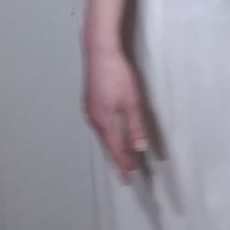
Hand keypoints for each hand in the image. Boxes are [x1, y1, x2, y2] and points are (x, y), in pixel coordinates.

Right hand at [83, 46, 149, 181]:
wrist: (99, 52)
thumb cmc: (117, 74)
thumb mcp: (132, 101)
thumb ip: (135, 126)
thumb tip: (139, 148)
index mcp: (104, 121)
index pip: (115, 149)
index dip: (122, 163)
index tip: (128, 177)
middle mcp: (94, 119)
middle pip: (107, 144)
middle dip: (117, 157)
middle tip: (125, 171)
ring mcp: (89, 109)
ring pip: (102, 134)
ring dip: (111, 145)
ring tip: (119, 155)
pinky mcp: (89, 101)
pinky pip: (99, 124)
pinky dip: (106, 133)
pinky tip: (110, 132)